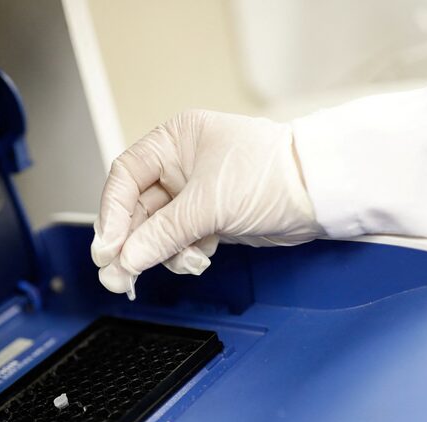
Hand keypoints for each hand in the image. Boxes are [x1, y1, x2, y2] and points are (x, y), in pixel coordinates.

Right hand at [91, 109, 321, 296]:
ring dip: (160, 253)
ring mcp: (195, 193)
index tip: (107, 249)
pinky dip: (184, 255)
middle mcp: (181, 164)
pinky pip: (179, 241)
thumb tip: (127, 259)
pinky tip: (199, 258)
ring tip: (177, 265)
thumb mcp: (208, 204)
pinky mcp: (211, 218)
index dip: (112, 215)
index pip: (126, 177)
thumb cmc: (274, 175)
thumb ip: (162, 234)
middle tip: (118, 277)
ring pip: (157, 230)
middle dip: (132, 244)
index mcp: (175, 140)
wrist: (320, 195)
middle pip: (138, 209)